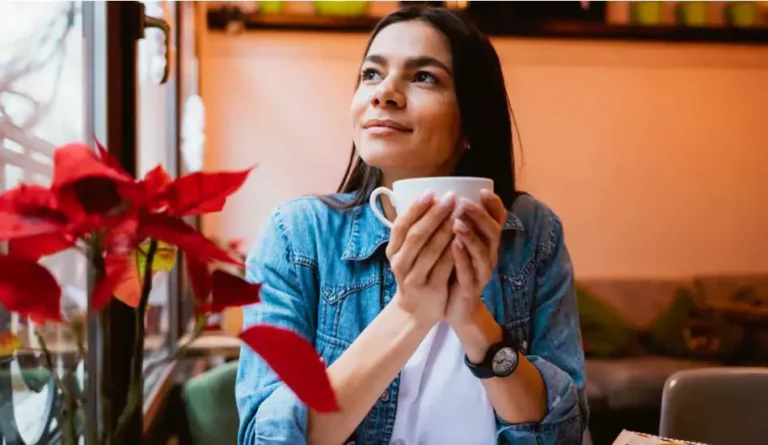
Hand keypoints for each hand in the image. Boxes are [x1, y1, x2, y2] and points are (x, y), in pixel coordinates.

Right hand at [387, 191, 456, 328]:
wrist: (415, 311)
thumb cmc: (415, 273)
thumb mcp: (405, 254)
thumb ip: (412, 233)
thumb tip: (427, 199)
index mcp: (393, 251)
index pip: (401, 226)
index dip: (415, 208)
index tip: (431, 192)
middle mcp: (400, 264)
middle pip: (417, 236)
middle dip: (434, 215)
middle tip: (450, 198)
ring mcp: (415, 278)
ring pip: (431, 250)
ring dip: (446, 230)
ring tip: (459, 213)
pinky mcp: (432, 289)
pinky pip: (444, 267)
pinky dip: (453, 251)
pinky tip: (463, 238)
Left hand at [445, 189, 507, 327]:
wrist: (456, 309)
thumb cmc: (455, 272)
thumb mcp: (459, 246)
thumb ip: (459, 225)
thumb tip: (445, 198)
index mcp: (487, 244)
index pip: (498, 221)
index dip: (494, 205)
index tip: (483, 191)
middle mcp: (489, 256)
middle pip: (492, 233)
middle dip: (479, 216)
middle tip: (463, 203)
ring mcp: (482, 273)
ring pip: (483, 252)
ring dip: (471, 236)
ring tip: (457, 223)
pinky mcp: (471, 289)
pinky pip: (470, 272)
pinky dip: (463, 258)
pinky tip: (454, 246)